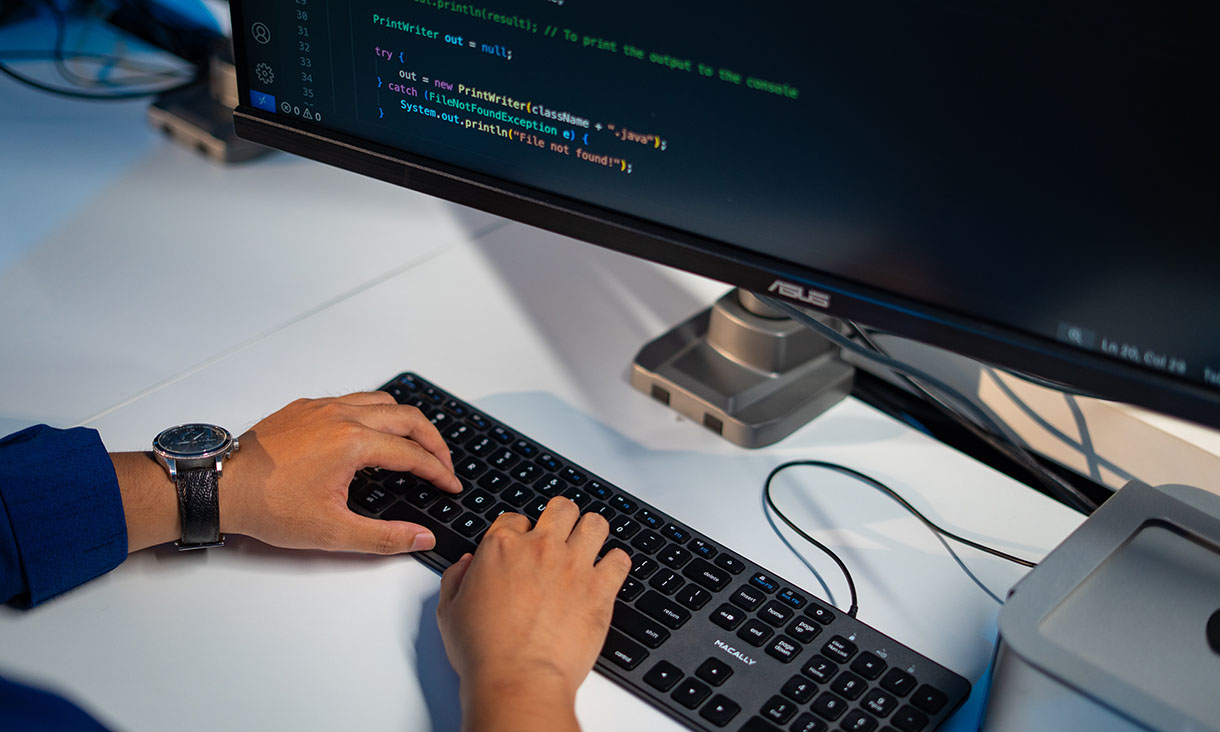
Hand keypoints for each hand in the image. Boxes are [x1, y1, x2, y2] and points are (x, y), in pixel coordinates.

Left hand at [221, 391, 460, 553]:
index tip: (450, 484)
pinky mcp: (305, 407)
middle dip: (433, 441)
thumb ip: (385, 537)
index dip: (439, 471)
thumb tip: (421, 537)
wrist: (221, 487)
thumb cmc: (268, 507)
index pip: (413, 453)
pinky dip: (374, 413)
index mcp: (353, 443)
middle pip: (407, 417)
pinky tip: (370, 434)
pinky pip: (352, 399)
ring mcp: (322, 407)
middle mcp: (342, 416)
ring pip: (381, 401)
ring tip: (414, 444)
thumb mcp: (332, 532)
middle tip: (443, 463)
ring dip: (405, 421)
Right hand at [436, 497, 630, 731]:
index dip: (519, 531)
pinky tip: (607, 575)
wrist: (518, 679)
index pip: (515, 518)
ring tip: (587, 547)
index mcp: (501, 547)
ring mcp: (574, 565)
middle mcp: (540, 548)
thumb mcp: (448, 612)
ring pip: (595, 523)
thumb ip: (455, 579)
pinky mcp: (600, 588)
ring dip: (591, 532)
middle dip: (560, 518)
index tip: (522, 546)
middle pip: (561, 508)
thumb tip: (466, 566)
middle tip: (559, 535)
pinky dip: (616, 564)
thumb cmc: (484, 651)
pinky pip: (621, 559)